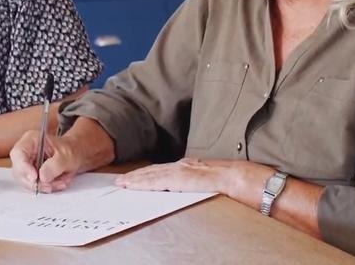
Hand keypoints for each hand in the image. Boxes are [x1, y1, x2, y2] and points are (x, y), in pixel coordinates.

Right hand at [10, 130, 83, 192]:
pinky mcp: (31, 175)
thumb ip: (55, 165)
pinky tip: (58, 182)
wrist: (75, 155)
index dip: (23, 167)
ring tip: (60, 182)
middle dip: (36, 181)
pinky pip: (33, 186)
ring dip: (43, 186)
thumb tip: (42, 176)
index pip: (18, 153)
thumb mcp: (67, 155)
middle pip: (19, 171)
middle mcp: (26, 152)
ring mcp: (27, 164)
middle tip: (51, 185)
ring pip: (26, 181)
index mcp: (31, 140)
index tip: (35, 178)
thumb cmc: (70, 149)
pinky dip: (46, 187)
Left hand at [115, 158, 243, 193]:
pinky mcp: (178, 179)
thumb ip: (192, 181)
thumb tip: (184, 188)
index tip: (134, 177)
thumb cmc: (224, 180)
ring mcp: (178, 171)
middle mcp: (179, 166)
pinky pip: (156, 182)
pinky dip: (143, 183)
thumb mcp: (204, 179)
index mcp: (186, 166)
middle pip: (152, 171)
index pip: (160, 170)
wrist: (234, 176)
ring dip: (135, 179)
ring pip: (151, 175)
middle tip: (120, 180)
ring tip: (122, 183)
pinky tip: (134, 185)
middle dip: (136, 175)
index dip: (146, 174)